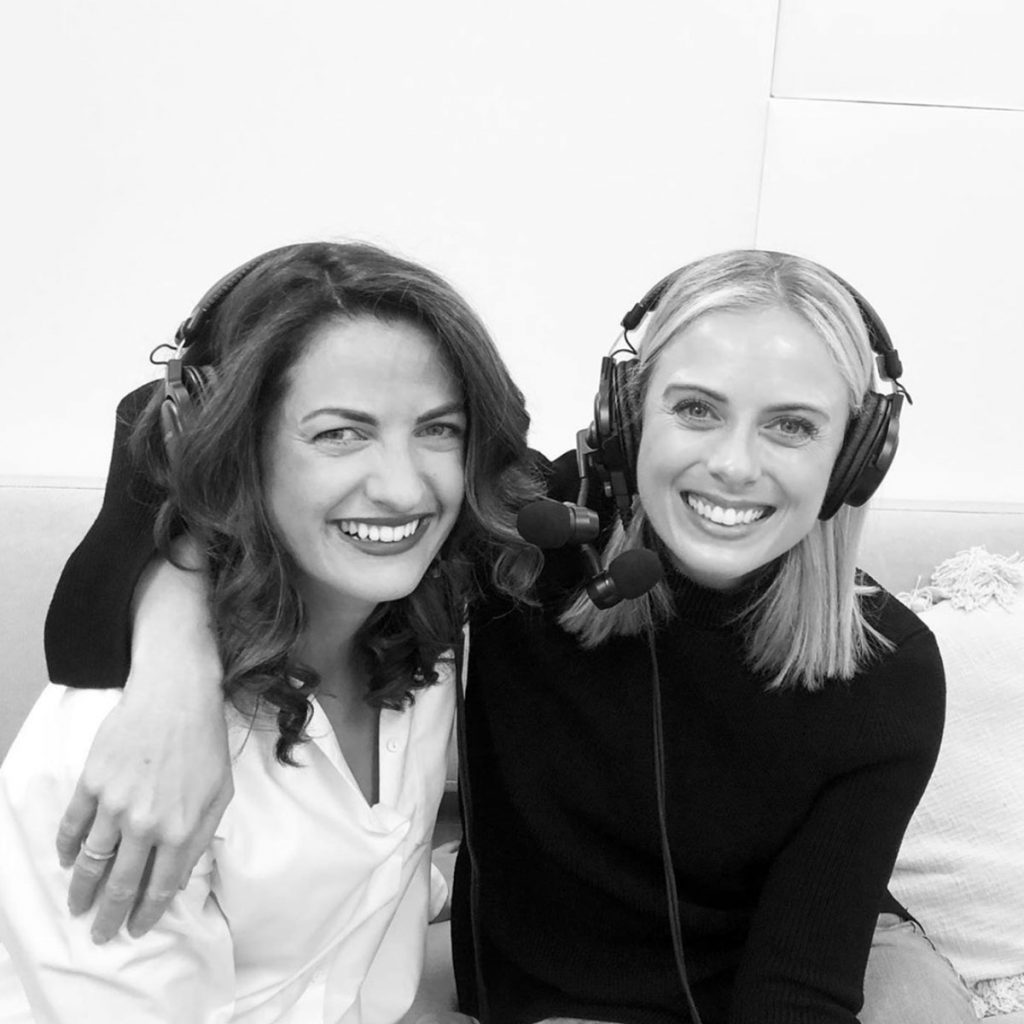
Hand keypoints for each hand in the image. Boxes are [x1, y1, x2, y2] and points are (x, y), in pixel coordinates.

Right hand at [55, 546, 229, 941]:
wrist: (176, 695)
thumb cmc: (205, 741)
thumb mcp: (220, 793)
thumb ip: (200, 837)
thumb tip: (177, 874)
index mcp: (181, 829)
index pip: (160, 886)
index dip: (146, 913)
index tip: (136, 929)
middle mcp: (145, 824)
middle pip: (121, 883)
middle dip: (110, 916)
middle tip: (101, 934)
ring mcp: (115, 804)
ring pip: (91, 862)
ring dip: (82, 890)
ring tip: (78, 907)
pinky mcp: (92, 783)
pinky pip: (73, 826)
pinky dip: (66, 848)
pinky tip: (65, 860)